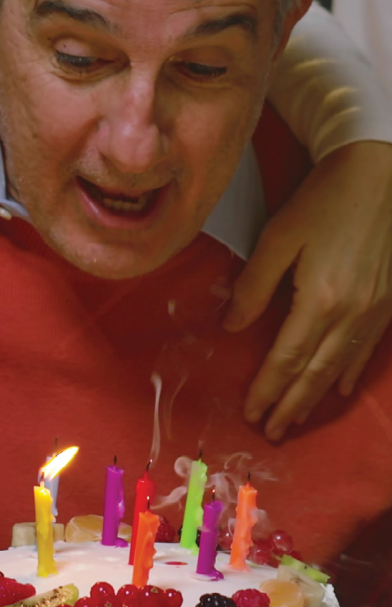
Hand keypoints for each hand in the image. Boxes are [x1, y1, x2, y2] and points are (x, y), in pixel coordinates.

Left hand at [226, 142, 391, 439]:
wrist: (382, 175)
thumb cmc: (322, 203)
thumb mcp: (276, 239)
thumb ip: (253, 286)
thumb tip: (231, 326)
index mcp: (320, 301)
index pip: (288, 359)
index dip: (268, 389)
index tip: (250, 412)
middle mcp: (352, 314)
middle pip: (316, 373)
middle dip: (291, 405)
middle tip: (270, 431)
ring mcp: (376, 311)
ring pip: (342, 367)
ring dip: (317, 397)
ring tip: (297, 420)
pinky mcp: (389, 302)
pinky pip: (368, 350)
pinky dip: (350, 373)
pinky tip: (340, 387)